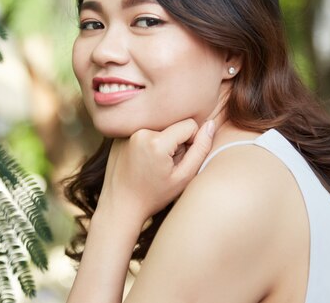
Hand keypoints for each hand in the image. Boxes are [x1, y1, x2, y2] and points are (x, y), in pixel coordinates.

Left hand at [97, 119, 215, 224]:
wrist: (119, 207)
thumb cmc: (153, 196)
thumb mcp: (183, 177)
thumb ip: (201, 149)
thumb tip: (211, 124)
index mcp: (156, 141)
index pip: (189, 125)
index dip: (191, 143)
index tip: (180, 161)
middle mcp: (140, 132)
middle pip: (173, 126)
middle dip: (175, 143)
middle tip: (164, 166)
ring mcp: (126, 133)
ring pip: (159, 128)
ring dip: (161, 143)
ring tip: (152, 165)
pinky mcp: (118, 136)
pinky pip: (143, 132)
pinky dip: (147, 144)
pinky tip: (140, 163)